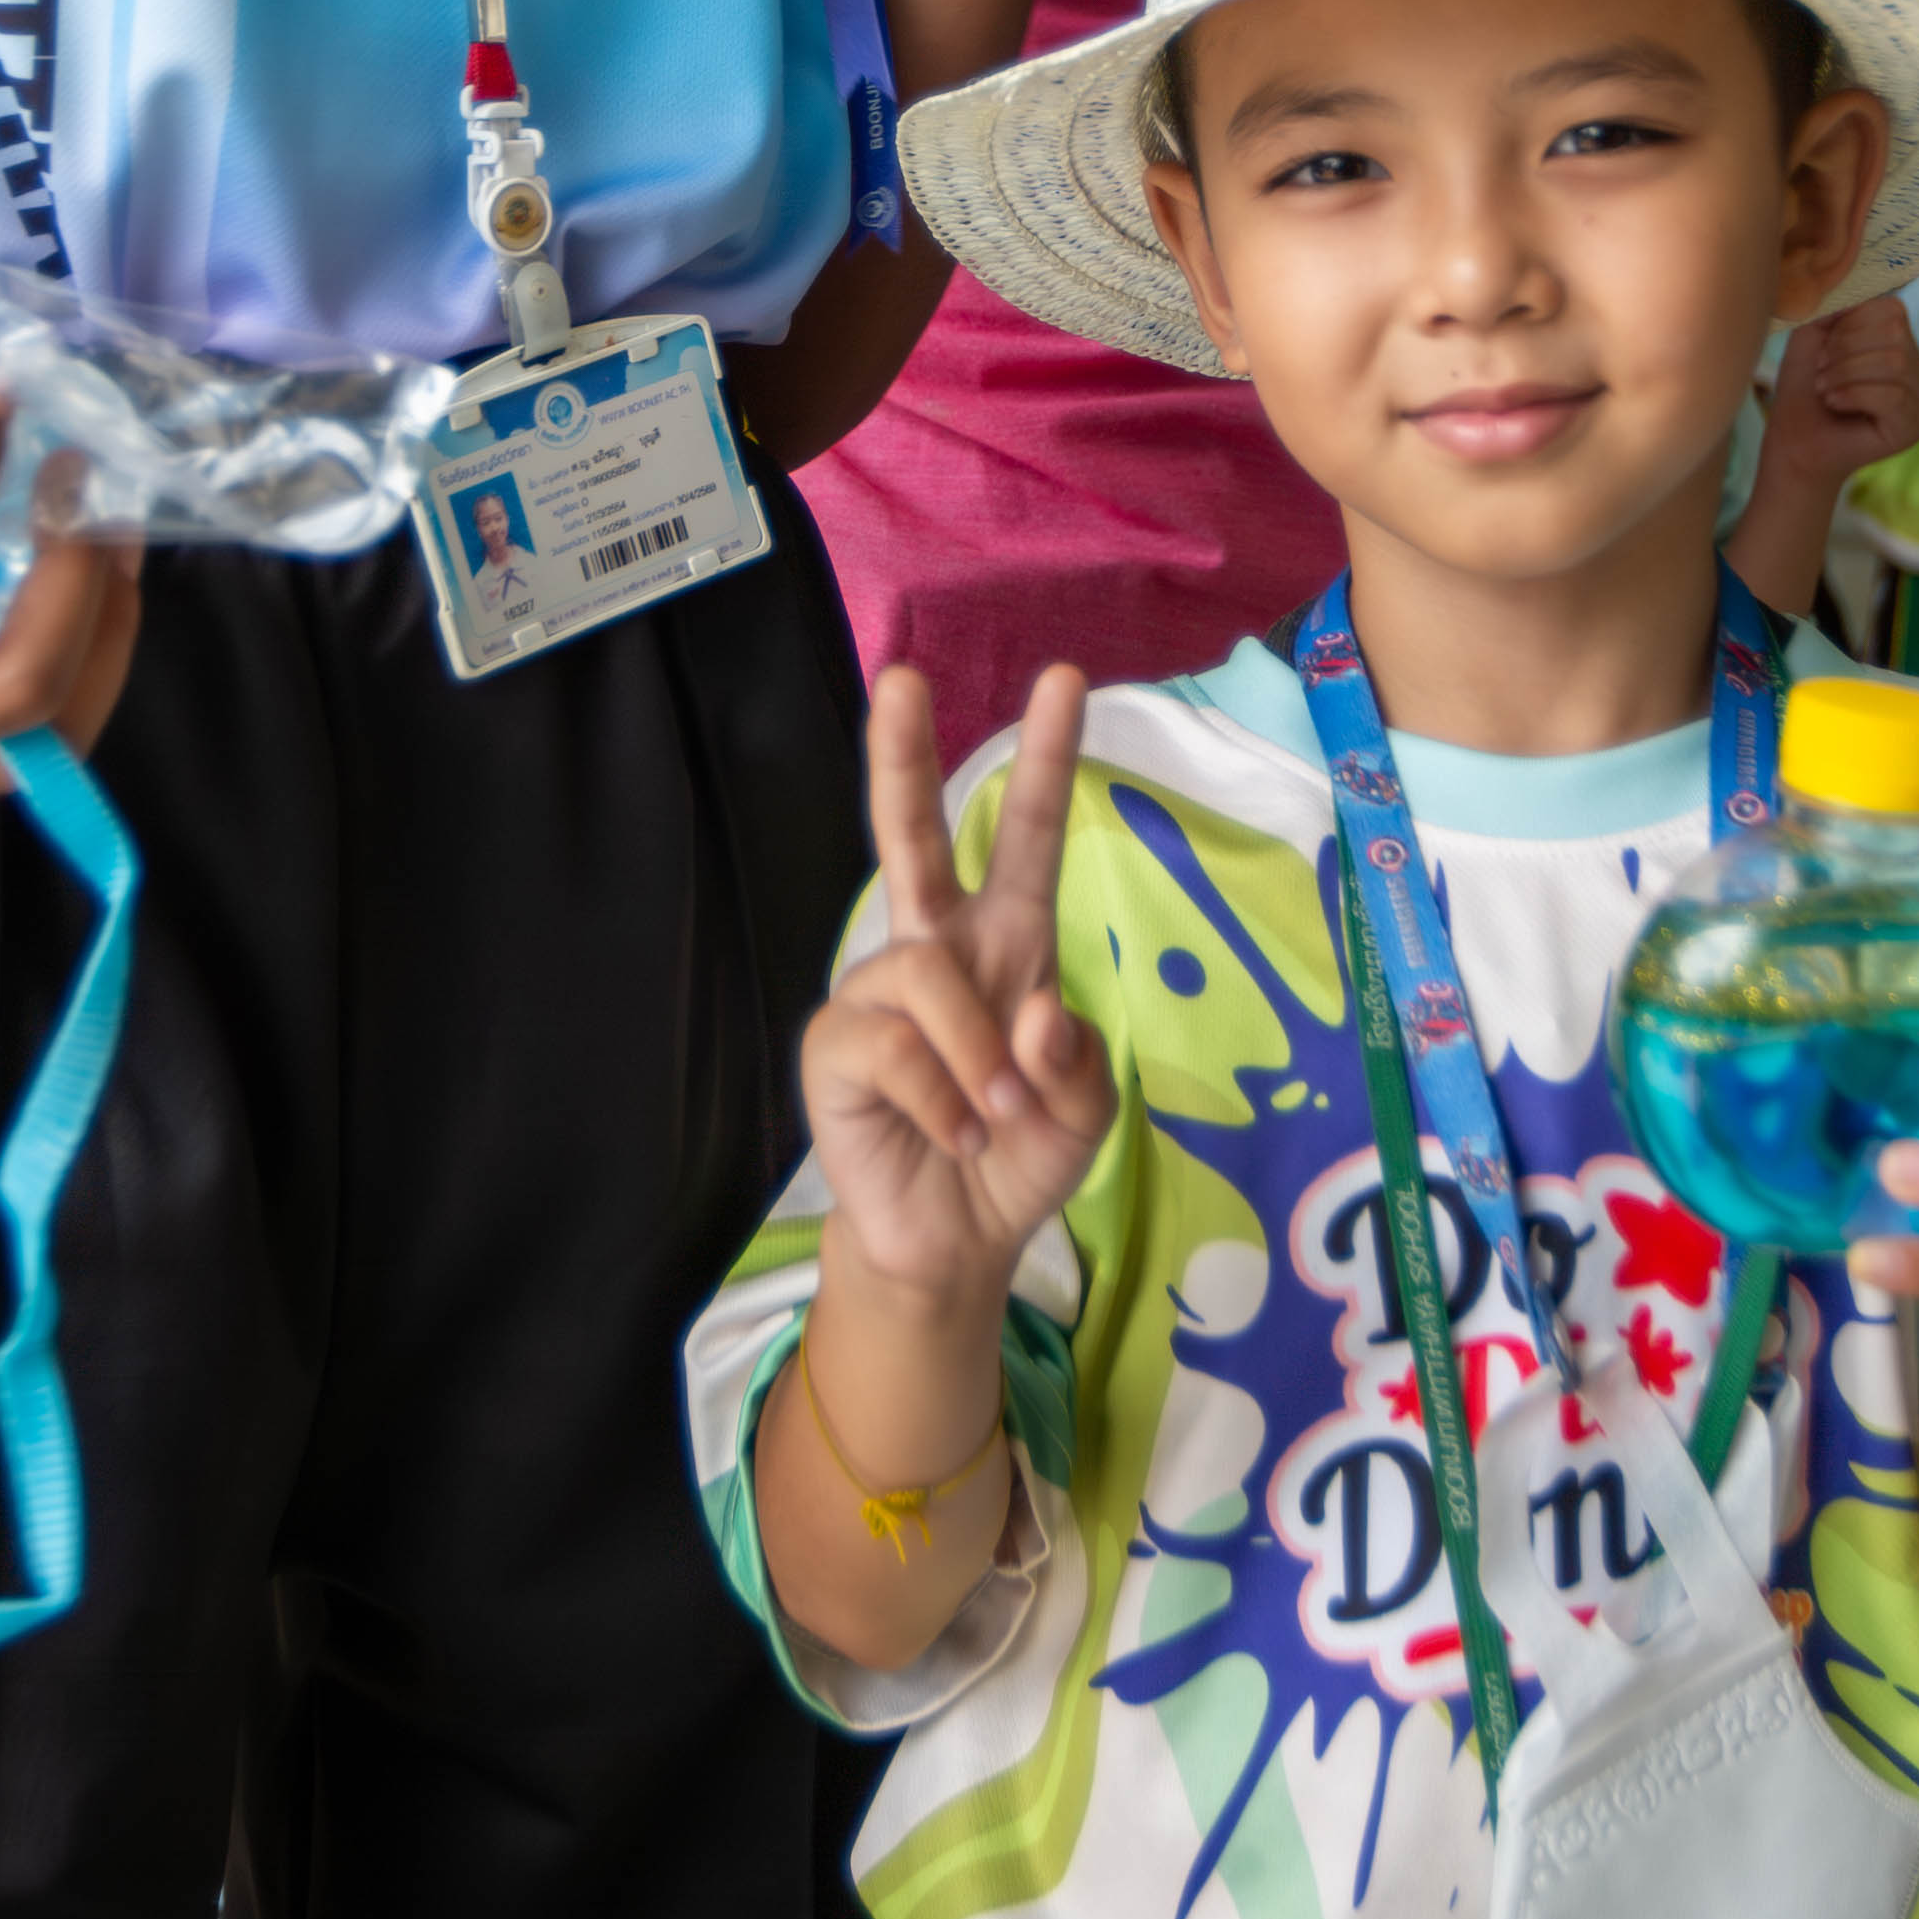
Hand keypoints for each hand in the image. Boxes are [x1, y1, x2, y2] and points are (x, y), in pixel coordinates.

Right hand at [805, 661, 1108, 1313]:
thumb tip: (1032, 1013)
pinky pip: (892, 1045)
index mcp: (1006, 944)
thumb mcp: (1083, 1114)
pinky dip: (942, 1098)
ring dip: (977, 1056)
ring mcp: (877, 995)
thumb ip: (1075, 1062)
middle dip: (902, 756)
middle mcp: (936, 951)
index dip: (1047, 762)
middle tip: (902, 677)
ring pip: (927, 976)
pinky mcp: (835, 1046)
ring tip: (994, 1116)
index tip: (1066, 680)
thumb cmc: (1019, 1156)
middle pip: (912, 837)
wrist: (956, 1240)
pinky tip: (954, 1133)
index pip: (1026, 839)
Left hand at [1773, 294, 1918, 481]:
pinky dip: (1855, 395)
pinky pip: (1894, 394)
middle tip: (1823, 374)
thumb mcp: (1814, 336)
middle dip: (1846, 350)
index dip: (1851, 325)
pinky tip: (1835, 404)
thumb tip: (1859, 283)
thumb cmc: (1805, 391)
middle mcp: (1918, 368)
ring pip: (1894, 361)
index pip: (1892, 309)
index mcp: (1899, 343)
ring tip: (1826, 390)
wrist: (1795, 443)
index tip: (1825, 350)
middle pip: (1893, 333)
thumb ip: (1837, 306)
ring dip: (1845, 374)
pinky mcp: (1914, 426)